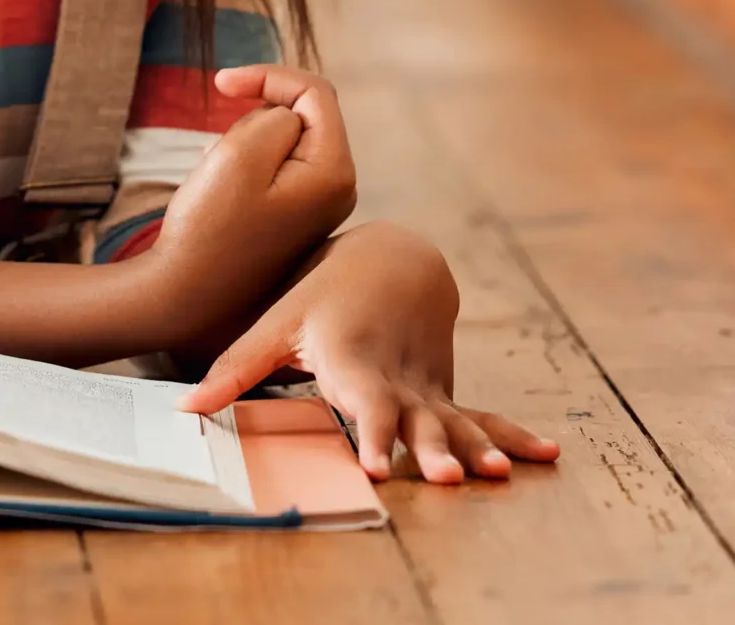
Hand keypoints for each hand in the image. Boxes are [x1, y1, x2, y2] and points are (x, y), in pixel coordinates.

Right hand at [142, 65, 357, 345]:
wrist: (184, 294)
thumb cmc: (209, 226)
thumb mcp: (241, 152)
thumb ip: (275, 116)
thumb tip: (288, 118)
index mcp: (335, 172)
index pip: (314, 93)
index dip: (267, 77)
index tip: (219, 84)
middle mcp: (338, 189)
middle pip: (299, 116)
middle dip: (252, 120)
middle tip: (218, 155)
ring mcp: (317, 205)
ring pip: (279, 140)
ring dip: (243, 144)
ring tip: (217, 182)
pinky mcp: (293, 215)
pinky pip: (270, 167)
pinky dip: (241, 166)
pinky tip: (220, 196)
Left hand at [178, 221, 560, 484]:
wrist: (393, 254)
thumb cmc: (323, 292)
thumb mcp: (276, 322)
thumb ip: (234, 370)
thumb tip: (187, 411)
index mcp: (354, 359)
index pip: (365, 402)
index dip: (373, 434)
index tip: (377, 467)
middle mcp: (397, 376)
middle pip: (417, 417)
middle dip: (432, 449)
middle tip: (446, 480)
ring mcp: (427, 384)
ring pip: (455, 419)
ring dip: (476, 448)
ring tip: (495, 478)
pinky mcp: (444, 391)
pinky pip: (482, 415)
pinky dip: (512, 436)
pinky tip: (547, 456)